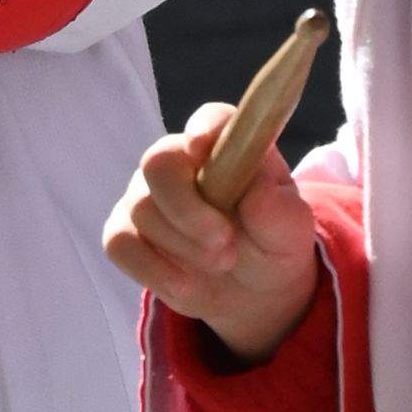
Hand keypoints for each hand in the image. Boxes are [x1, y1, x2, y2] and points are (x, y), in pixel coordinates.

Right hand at [105, 116, 325, 363]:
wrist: (251, 290)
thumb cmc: (272, 244)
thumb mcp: (291, 233)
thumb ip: (280, 211)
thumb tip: (257, 192)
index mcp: (227, 147)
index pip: (212, 120)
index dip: (205, 128)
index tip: (203, 149)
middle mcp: (181, 161)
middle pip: (158, 163)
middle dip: (188, 209)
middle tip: (224, 243)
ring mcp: (147, 195)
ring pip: (142, 210)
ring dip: (183, 247)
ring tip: (221, 264)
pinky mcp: (126, 232)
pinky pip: (120, 244)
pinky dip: (154, 271)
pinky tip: (185, 285)